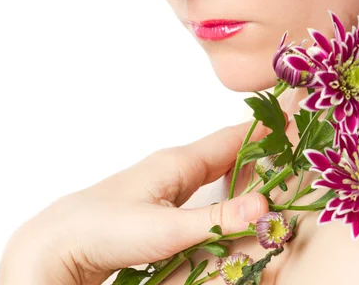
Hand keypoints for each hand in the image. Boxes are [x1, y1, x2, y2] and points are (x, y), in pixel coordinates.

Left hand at [0, 114, 288, 284]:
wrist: (62, 242)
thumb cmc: (106, 227)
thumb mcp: (166, 228)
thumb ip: (216, 218)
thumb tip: (265, 206)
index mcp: (179, 162)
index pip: (232, 138)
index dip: (265, 129)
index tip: (295, 117)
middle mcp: (176, 169)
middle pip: (229, 153)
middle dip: (261, 148)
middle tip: (294, 146)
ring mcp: (168, 187)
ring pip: (217, 173)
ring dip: (244, 171)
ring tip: (271, 172)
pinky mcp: (161, 207)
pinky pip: (204, 193)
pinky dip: (225, 192)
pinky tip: (231, 200)